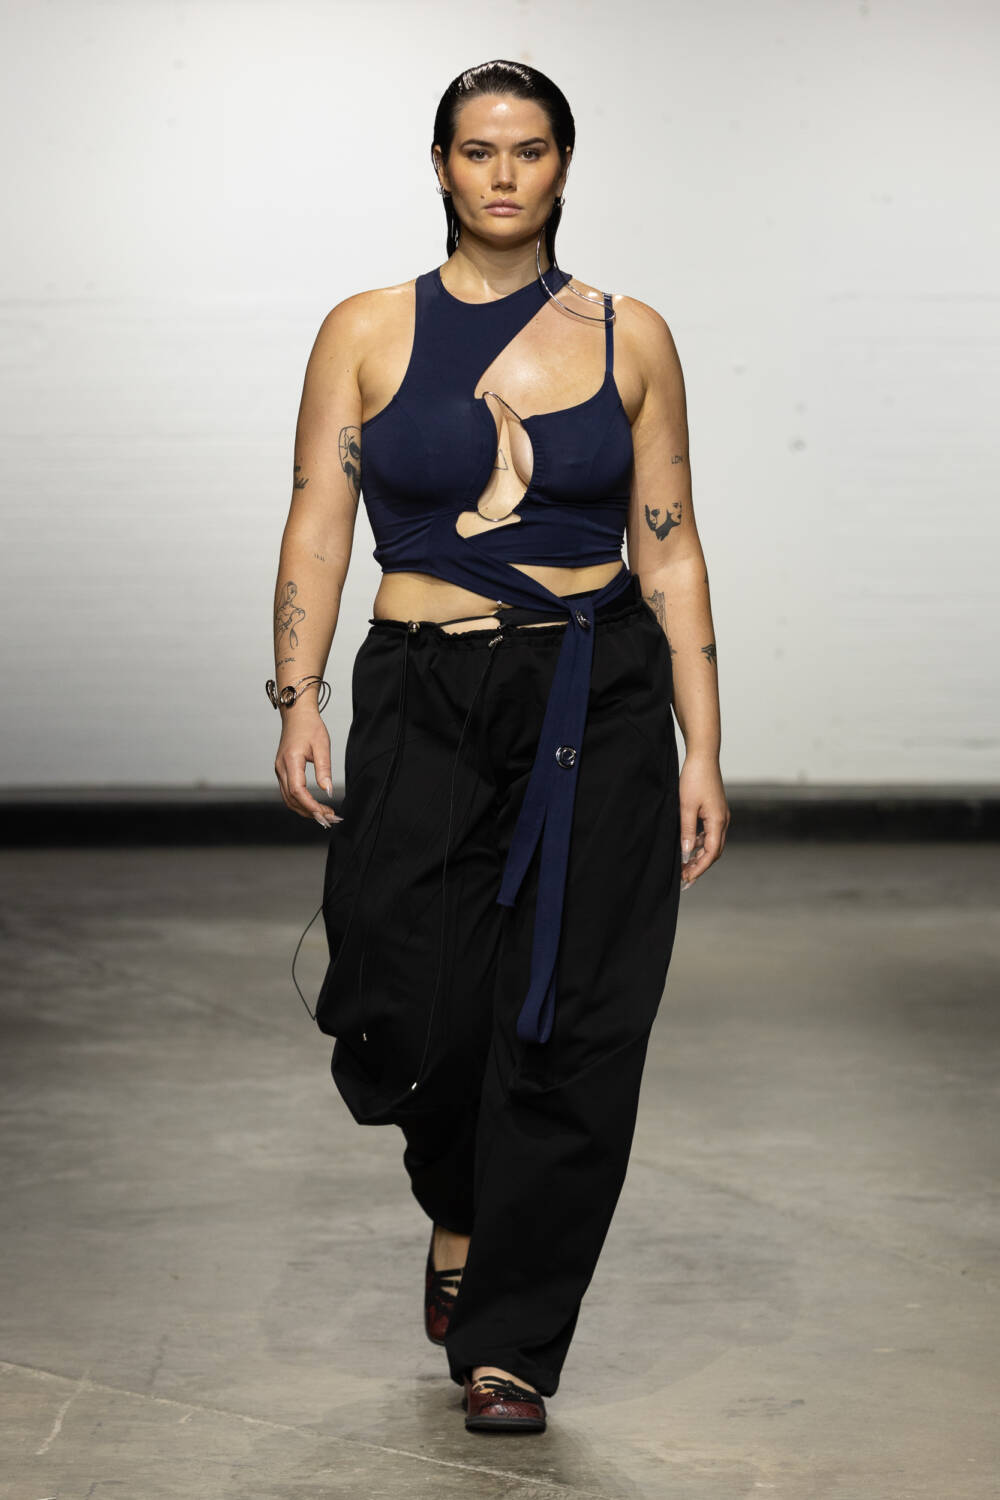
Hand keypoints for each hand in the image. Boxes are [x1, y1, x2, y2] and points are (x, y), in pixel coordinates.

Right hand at [274, 711, 341, 828]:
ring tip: (324, 816)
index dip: (310, 805)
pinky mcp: (282, 771)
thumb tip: (327, 791)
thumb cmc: (310, 727)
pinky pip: (288, 793)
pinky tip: (314, 806)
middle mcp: (281, 768)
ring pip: (288, 799)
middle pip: (291, 799)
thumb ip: (324, 769)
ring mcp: (279, 770)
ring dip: (305, 810)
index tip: (325, 814)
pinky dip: (300, 803)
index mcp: (290, 761)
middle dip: (310, 812)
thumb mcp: (322, 745)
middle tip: (329, 820)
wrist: (297, 715)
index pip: (297, 791)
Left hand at [678, 754, 729, 890]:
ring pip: (712, 843)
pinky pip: (709, 832)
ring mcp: (720, 815)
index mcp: (718, 821)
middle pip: (714, 851)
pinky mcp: (715, 810)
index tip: (686, 878)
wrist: (703, 756)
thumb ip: (687, 831)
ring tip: (684, 865)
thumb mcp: (686, 806)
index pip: (711, 853)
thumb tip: (686, 853)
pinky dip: (700, 842)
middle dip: (700, 866)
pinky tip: (689, 846)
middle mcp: (723, 820)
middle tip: (684, 877)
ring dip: (699, 855)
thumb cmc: (694, 778)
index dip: (699, 868)